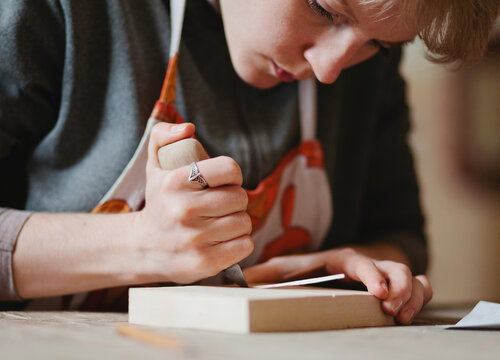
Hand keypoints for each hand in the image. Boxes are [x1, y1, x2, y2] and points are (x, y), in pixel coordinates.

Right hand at [133, 122, 252, 283]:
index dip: (232, 175)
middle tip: (221, 204)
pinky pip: (245, 245)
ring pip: (244, 222)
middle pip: (240, 197)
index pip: (230, 169)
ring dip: (237, 221)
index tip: (224, 182)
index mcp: (175, 182)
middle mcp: (184, 211)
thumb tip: (188, 129)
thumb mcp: (154, 165)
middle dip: (234, 200)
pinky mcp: (204, 263)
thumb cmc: (158, 202)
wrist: (143, 247)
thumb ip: (163, 135)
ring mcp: (194, 239)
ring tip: (220, 222)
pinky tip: (222, 239)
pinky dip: (239, 242)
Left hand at [243, 248, 432, 323]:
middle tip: (392, 310)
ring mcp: (385, 276)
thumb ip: (264, 274)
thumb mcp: (286, 269)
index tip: (378, 293)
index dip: (372, 275)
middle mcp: (367, 265)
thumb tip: (235, 280)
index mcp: (341, 260)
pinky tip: (409, 314)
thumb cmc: (310, 269)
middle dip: (400, 287)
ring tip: (402, 316)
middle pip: (395, 268)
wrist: (336, 265)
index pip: (360, 262)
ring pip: (413, 277)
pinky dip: (420, 297)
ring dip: (412, 295)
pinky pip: (420, 287)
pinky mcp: (396, 288)